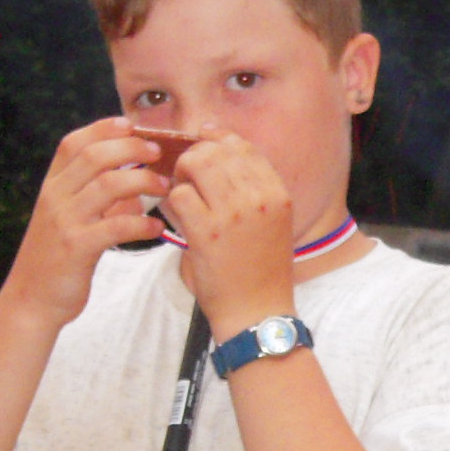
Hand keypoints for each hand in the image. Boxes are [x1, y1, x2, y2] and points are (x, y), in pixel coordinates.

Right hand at [3, 118, 166, 327]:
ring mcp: (65, 221)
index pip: (73, 143)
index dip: (102, 129)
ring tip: (164, 188)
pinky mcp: (77, 247)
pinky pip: (116, 226)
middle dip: (131, 148)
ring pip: (108, 185)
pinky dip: (141, 223)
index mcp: (52, 187)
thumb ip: (97, 203)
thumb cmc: (56, 261)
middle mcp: (55, 198)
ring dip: (142, 182)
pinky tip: (156, 227)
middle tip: (158, 153)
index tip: (130, 125)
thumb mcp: (70, 223)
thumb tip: (133, 190)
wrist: (31, 300)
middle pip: (94, 156)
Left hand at [163, 124, 295, 336]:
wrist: (257, 312)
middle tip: (186, 177)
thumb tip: (222, 153)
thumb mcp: (273, 223)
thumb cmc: (261, 270)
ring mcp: (233, 214)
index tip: (202, 138)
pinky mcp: (207, 232)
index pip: (243, 147)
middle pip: (216, 151)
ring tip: (182, 195)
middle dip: (193, 157)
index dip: (218, 137)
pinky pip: (179, 195)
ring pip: (195, 165)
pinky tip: (177, 218)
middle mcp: (259, 198)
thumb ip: (254, 190)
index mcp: (277, 193)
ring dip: (181, 176)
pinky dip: (172, 203)